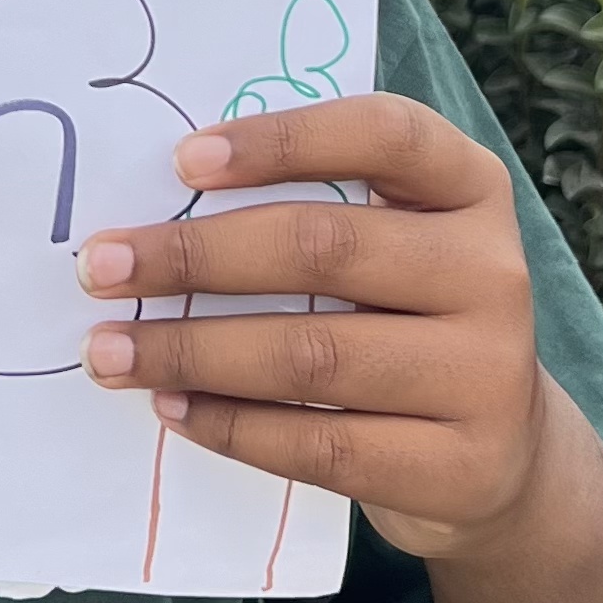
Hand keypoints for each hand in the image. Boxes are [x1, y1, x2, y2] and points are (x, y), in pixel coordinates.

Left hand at [77, 95, 546, 559]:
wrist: (501, 455)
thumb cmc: (402, 315)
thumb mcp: (387, 240)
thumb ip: (303, 205)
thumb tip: (149, 204)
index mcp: (470, 187)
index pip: (385, 133)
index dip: (282, 138)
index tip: (180, 160)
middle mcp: (493, 271)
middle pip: (324, 246)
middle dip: (193, 256)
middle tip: (100, 266)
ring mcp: (489, 375)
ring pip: (311, 355)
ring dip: (190, 350)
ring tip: (111, 350)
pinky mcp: (463, 468)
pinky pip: (322, 446)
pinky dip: (233, 426)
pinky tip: (173, 408)